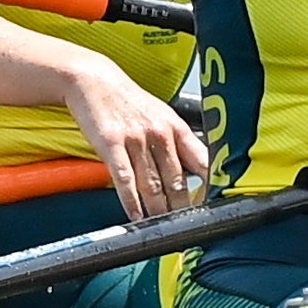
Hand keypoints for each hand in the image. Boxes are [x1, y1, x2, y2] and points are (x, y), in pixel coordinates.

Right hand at [63, 61, 208, 222]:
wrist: (95, 81)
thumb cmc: (130, 101)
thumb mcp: (162, 117)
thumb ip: (179, 144)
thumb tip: (198, 172)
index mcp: (177, 128)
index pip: (202, 162)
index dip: (210, 187)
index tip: (213, 206)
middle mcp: (160, 134)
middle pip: (177, 181)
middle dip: (181, 209)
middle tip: (184, 226)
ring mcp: (136, 139)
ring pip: (152, 185)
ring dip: (158, 210)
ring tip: (161, 227)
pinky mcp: (112, 144)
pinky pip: (124, 179)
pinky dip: (131, 201)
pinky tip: (135, 215)